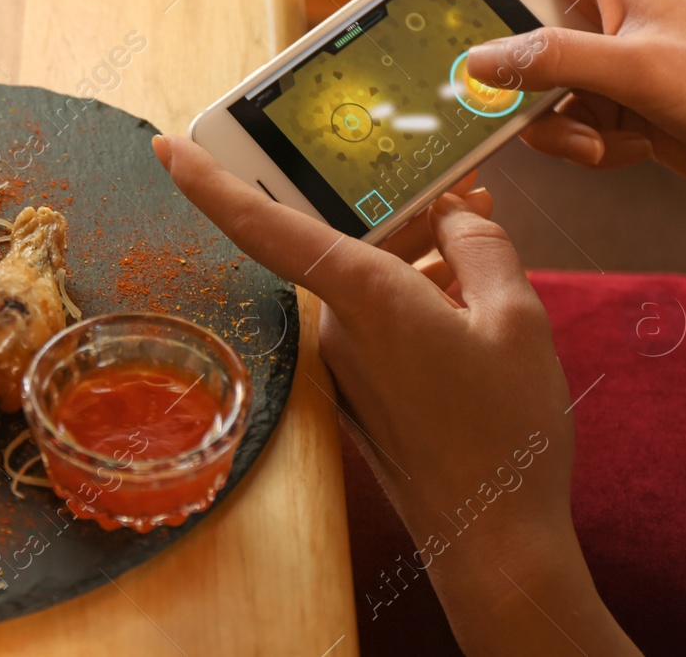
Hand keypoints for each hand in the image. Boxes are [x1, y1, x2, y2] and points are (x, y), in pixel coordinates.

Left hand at [153, 134, 639, 656]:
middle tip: (457, 183)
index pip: (265, 227)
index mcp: (364, 298)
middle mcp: (339, 328)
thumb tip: (456, 215)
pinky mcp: (361, 388)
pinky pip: (376, 316)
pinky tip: (466, 290)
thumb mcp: (517, 318)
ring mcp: (346, 362)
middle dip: (393, 204)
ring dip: (413, 249)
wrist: (493, 540)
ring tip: (480, 231)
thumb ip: (481, 248)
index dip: (210, 184)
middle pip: (342, 239)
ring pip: (365, 277)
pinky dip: (412, 292)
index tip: (168, 147)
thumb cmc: (507, 433)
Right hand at [401, 0, 685, 280]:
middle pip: (503, 18)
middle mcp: (590, 8)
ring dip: (546, 122)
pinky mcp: (604, 104)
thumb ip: (551, 62)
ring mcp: (595, 59)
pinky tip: (623, 151)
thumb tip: (475, 62)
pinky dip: (578, 145)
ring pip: (523, 83)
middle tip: (478, 92)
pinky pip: (554, 122)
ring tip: (593, 138)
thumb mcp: (635, 73)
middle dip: (495, 66)